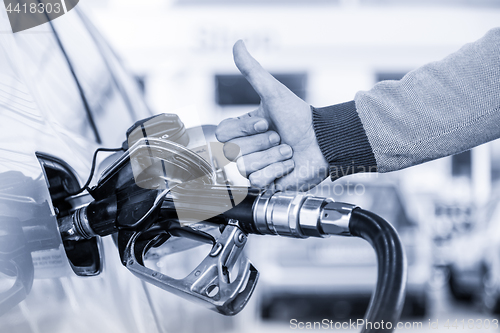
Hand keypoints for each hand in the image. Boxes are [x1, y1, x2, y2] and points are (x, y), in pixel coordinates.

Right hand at [215, 40, 328, 190]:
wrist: (323, 141)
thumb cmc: (299, 117)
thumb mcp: (273, 92)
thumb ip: (252, 70)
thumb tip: (238, 43)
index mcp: (243, 129)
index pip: (223, 134)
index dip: (244, 129)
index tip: (266, 122)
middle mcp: (245, 149)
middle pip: (233, 152)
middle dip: (262, 143)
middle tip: (280, 137)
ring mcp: (255, 167)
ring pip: (245, 167)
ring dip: (272, 157)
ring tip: (288, 151)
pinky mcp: (265, 183)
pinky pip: (258, 181)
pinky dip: (277, 171)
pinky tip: (289, 165)